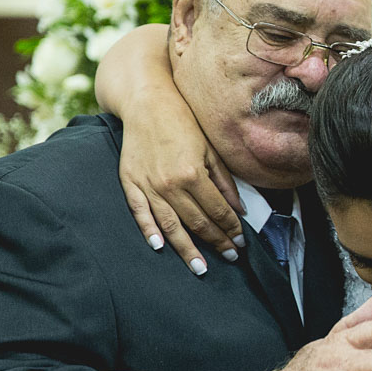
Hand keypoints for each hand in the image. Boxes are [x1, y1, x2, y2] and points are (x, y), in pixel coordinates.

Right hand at [118, 89, 244, 274]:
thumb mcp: (211, 150)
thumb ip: (225, 182)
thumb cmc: (183, 122)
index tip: (241, 241)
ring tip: (200, 267)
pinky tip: (160, 247)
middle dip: (216, 242)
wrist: (146, 103)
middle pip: (196, 222)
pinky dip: (149, 231)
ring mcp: (147, 185)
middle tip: (230, 256)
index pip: (217, 211)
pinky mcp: (130, 182)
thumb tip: (239, 211)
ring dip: (187, 249)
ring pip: (170, 225)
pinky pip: (140, 212)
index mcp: (193, 174)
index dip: (231, 228)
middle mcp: (170, 184)